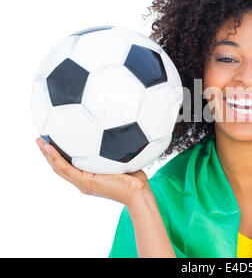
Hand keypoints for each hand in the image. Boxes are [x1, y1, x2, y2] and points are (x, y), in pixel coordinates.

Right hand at [36, 137, 151, 205]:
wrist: (138, 193)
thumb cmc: (135, 178)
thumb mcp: (123, 160)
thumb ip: (116, 150)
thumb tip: (119, 132)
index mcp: (89, 177)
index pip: (69, 166)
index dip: (58, 155)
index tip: (52, 141)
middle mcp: (83, 181)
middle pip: (59, 167)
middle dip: (48, 154)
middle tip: (40, 139)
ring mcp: (83, 183)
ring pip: (59, 168)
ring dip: (47, 155)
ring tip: (39, 141)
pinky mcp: (86, 183)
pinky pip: (66, 169)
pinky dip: (56, 158)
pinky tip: (50, 147)